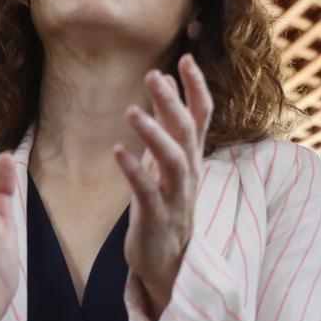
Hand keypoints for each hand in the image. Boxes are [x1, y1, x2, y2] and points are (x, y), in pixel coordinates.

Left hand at [115, 54, 212, 320]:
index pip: (203, 115)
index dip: (196, 87)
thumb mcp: (170, 164)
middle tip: (152, 76)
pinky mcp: (156, 217)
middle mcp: (189, 172)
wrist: (169, 262)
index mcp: (192, 157)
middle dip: (172, 102)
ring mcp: (176, 195)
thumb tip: (163, 88)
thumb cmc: (165, 206)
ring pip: (173, 159)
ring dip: (154, 134)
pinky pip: (148, 191)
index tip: (186, 58)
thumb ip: (169, 129)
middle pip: (188, 131)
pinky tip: (117, 151)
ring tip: (132, 111)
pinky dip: (134, 170)